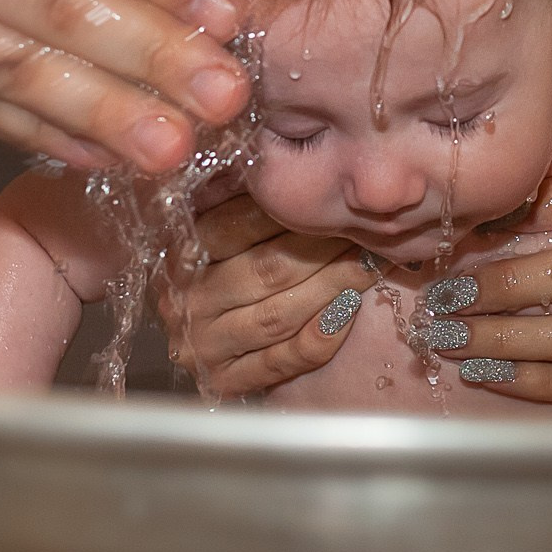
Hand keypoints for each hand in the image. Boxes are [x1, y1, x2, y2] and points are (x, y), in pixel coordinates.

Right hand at [155, 195, 374, 396]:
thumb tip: (299, 168)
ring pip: (277, 316)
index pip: (236, 225)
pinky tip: (350, 312)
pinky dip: (320, 337)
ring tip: (370, 265)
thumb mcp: (218, 234)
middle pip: (266, 271)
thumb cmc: (220, 273)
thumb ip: (242, 205)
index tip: (334, 195)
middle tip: (366, 231)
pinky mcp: (223, 383)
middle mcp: (185, 300)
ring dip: (333, 288)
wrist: (199, 344)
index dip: (291, 212)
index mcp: (180, 254)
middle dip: (325, 249)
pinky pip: (281, 361)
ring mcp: (202, 345)